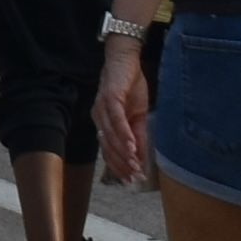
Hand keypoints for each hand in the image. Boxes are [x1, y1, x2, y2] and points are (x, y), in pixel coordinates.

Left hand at [93, 35, 152, 187]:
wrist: (126, 60)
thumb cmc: (131, 87)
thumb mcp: (139, 115)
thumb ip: (139, 136)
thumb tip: (141, 158)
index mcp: (104, 124)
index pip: (109, 151)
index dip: (119, 166)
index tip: (131, 181)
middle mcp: (99, 118)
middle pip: (108, 147)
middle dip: (122, 165)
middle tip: (135, 178)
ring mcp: (102, 108)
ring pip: (111, 136)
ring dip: (123, 153)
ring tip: (135, 167)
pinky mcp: (109, 98)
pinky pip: (115, 119)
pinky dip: (124, 134)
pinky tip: (132, 146)